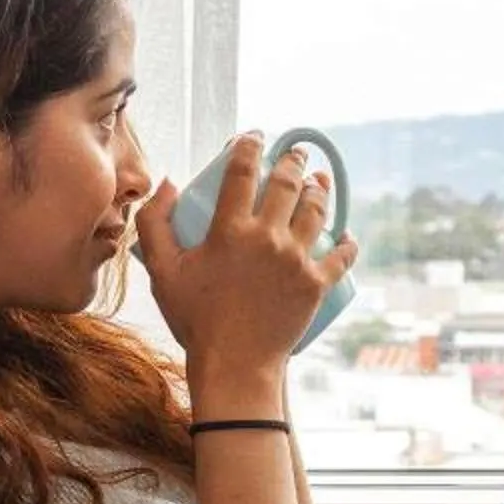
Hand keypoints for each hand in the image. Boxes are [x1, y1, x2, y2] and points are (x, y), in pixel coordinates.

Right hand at [131, 131, 360, 369]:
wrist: (234, 365)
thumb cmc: (195, 319)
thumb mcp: (162, 272)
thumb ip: (155, 224)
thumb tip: (168, 183)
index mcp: (230, 231)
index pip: (242, 172)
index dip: (249, 147)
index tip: (253, 137)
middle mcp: (268, 238)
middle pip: (287, 184)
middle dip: (293, 161)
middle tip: (295, 154)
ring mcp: (296, 260)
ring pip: (317, 211)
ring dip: (321, 190)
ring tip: (319, 180)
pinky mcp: (317, 284)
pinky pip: (341, 256)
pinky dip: (347, 243)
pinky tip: (348, 235)